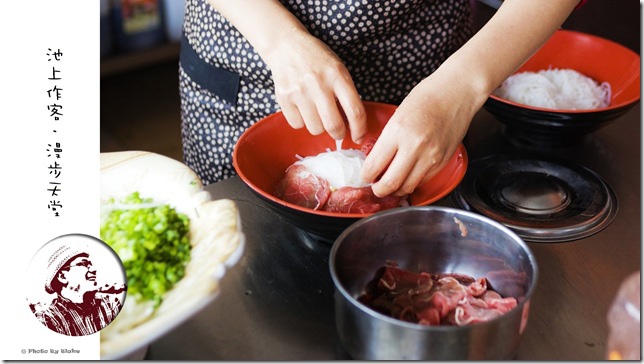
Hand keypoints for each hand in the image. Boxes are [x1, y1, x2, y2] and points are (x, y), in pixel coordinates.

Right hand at [263, 30, 366, 142]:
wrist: (287, 45)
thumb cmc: (317, 60)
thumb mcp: (337, 69)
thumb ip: (345, 94)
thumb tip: (352, 125)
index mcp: (338, 75)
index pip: (355, 111)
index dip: (360, 129)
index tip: (359, 137)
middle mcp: (319, 84)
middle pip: (334, 125)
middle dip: (339, 134)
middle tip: (338, 132)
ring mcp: (299, 91)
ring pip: (315, 129)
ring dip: (319, 127)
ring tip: (317, 114)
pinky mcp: (284, 97)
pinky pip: (297, 125)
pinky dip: (302, 122)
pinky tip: (303, 109)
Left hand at [360, 75, 480, 197]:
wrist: (457, 92)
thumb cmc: (427, 97)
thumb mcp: (397, 115)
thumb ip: (387, 140)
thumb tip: (376, 161)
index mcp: (398, 131)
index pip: (374, 165)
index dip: (366, 176)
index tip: (365, 176)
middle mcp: (414, 146)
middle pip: (390, 184)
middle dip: (378, 190)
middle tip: (375, 187)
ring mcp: (431, 156)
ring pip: (408, 187)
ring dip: (396, 190)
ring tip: (391, 185)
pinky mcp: (443, 161)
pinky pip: (423, 181)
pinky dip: (412, 182)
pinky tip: (408, 177)